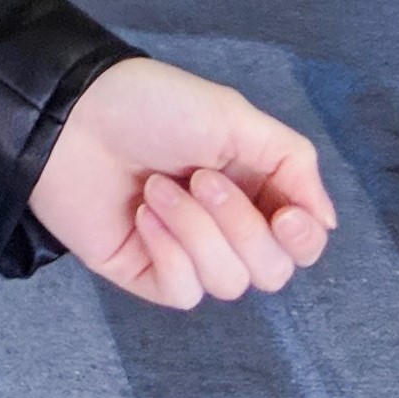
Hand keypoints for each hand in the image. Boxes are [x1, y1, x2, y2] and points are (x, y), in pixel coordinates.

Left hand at [29, 56, 334, 309]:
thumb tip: (327, 221)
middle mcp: (226, 228)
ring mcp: (186, 254)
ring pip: (230, 283)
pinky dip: (169, 252)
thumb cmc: (150, 105)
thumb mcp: (233, 115)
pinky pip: (184, 292)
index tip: (285, 214)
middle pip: (272, 271)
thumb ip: (291, 162)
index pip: (303, 244)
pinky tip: (143, 216)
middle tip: (200, 178)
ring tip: (156, 187)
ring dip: (195, 230)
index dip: (302, 239)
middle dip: (239, 225)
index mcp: (254, 189)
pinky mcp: (147, 273)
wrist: (71, 114)